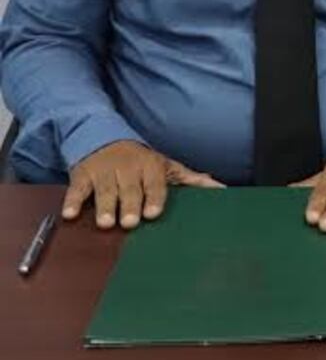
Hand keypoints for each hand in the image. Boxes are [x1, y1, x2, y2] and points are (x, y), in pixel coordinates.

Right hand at [62, 141, 222, 228]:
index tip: (153, 213)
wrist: (104, 137)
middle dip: (129, 203)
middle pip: (129, 188)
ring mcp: (103, 171)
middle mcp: (127, 167)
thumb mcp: (166, 166)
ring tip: (106, 223)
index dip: (154, 197)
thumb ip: (190, 180)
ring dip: (104, 206)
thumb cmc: (141, 161)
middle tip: (130, 221)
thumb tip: (221, 188)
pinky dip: (73, 201)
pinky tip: (70, 214)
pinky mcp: (82, 175)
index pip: (154, 182)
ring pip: (104, 190)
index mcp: (150, 166)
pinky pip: (77, 189)